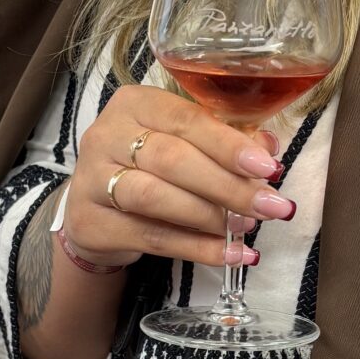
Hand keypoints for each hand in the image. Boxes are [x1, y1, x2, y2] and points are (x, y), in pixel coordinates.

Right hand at [65, 83, 296, 271]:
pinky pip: (151, 238)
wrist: (94, 211)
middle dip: (227, 185)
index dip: (228, 145)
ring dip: (209, 216)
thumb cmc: (149, 168)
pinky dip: (196, 248)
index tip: (267, 167)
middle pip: (171, 159)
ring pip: (156, 197)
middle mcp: (106, 135)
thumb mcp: (184, 144)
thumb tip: (267, 150)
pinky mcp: (91, 224)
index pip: (186, 120)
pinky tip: (229, 255)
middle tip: (268, 206)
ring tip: (245, 227)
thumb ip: (225, 142)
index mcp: (134, 104)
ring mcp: (92, 180)